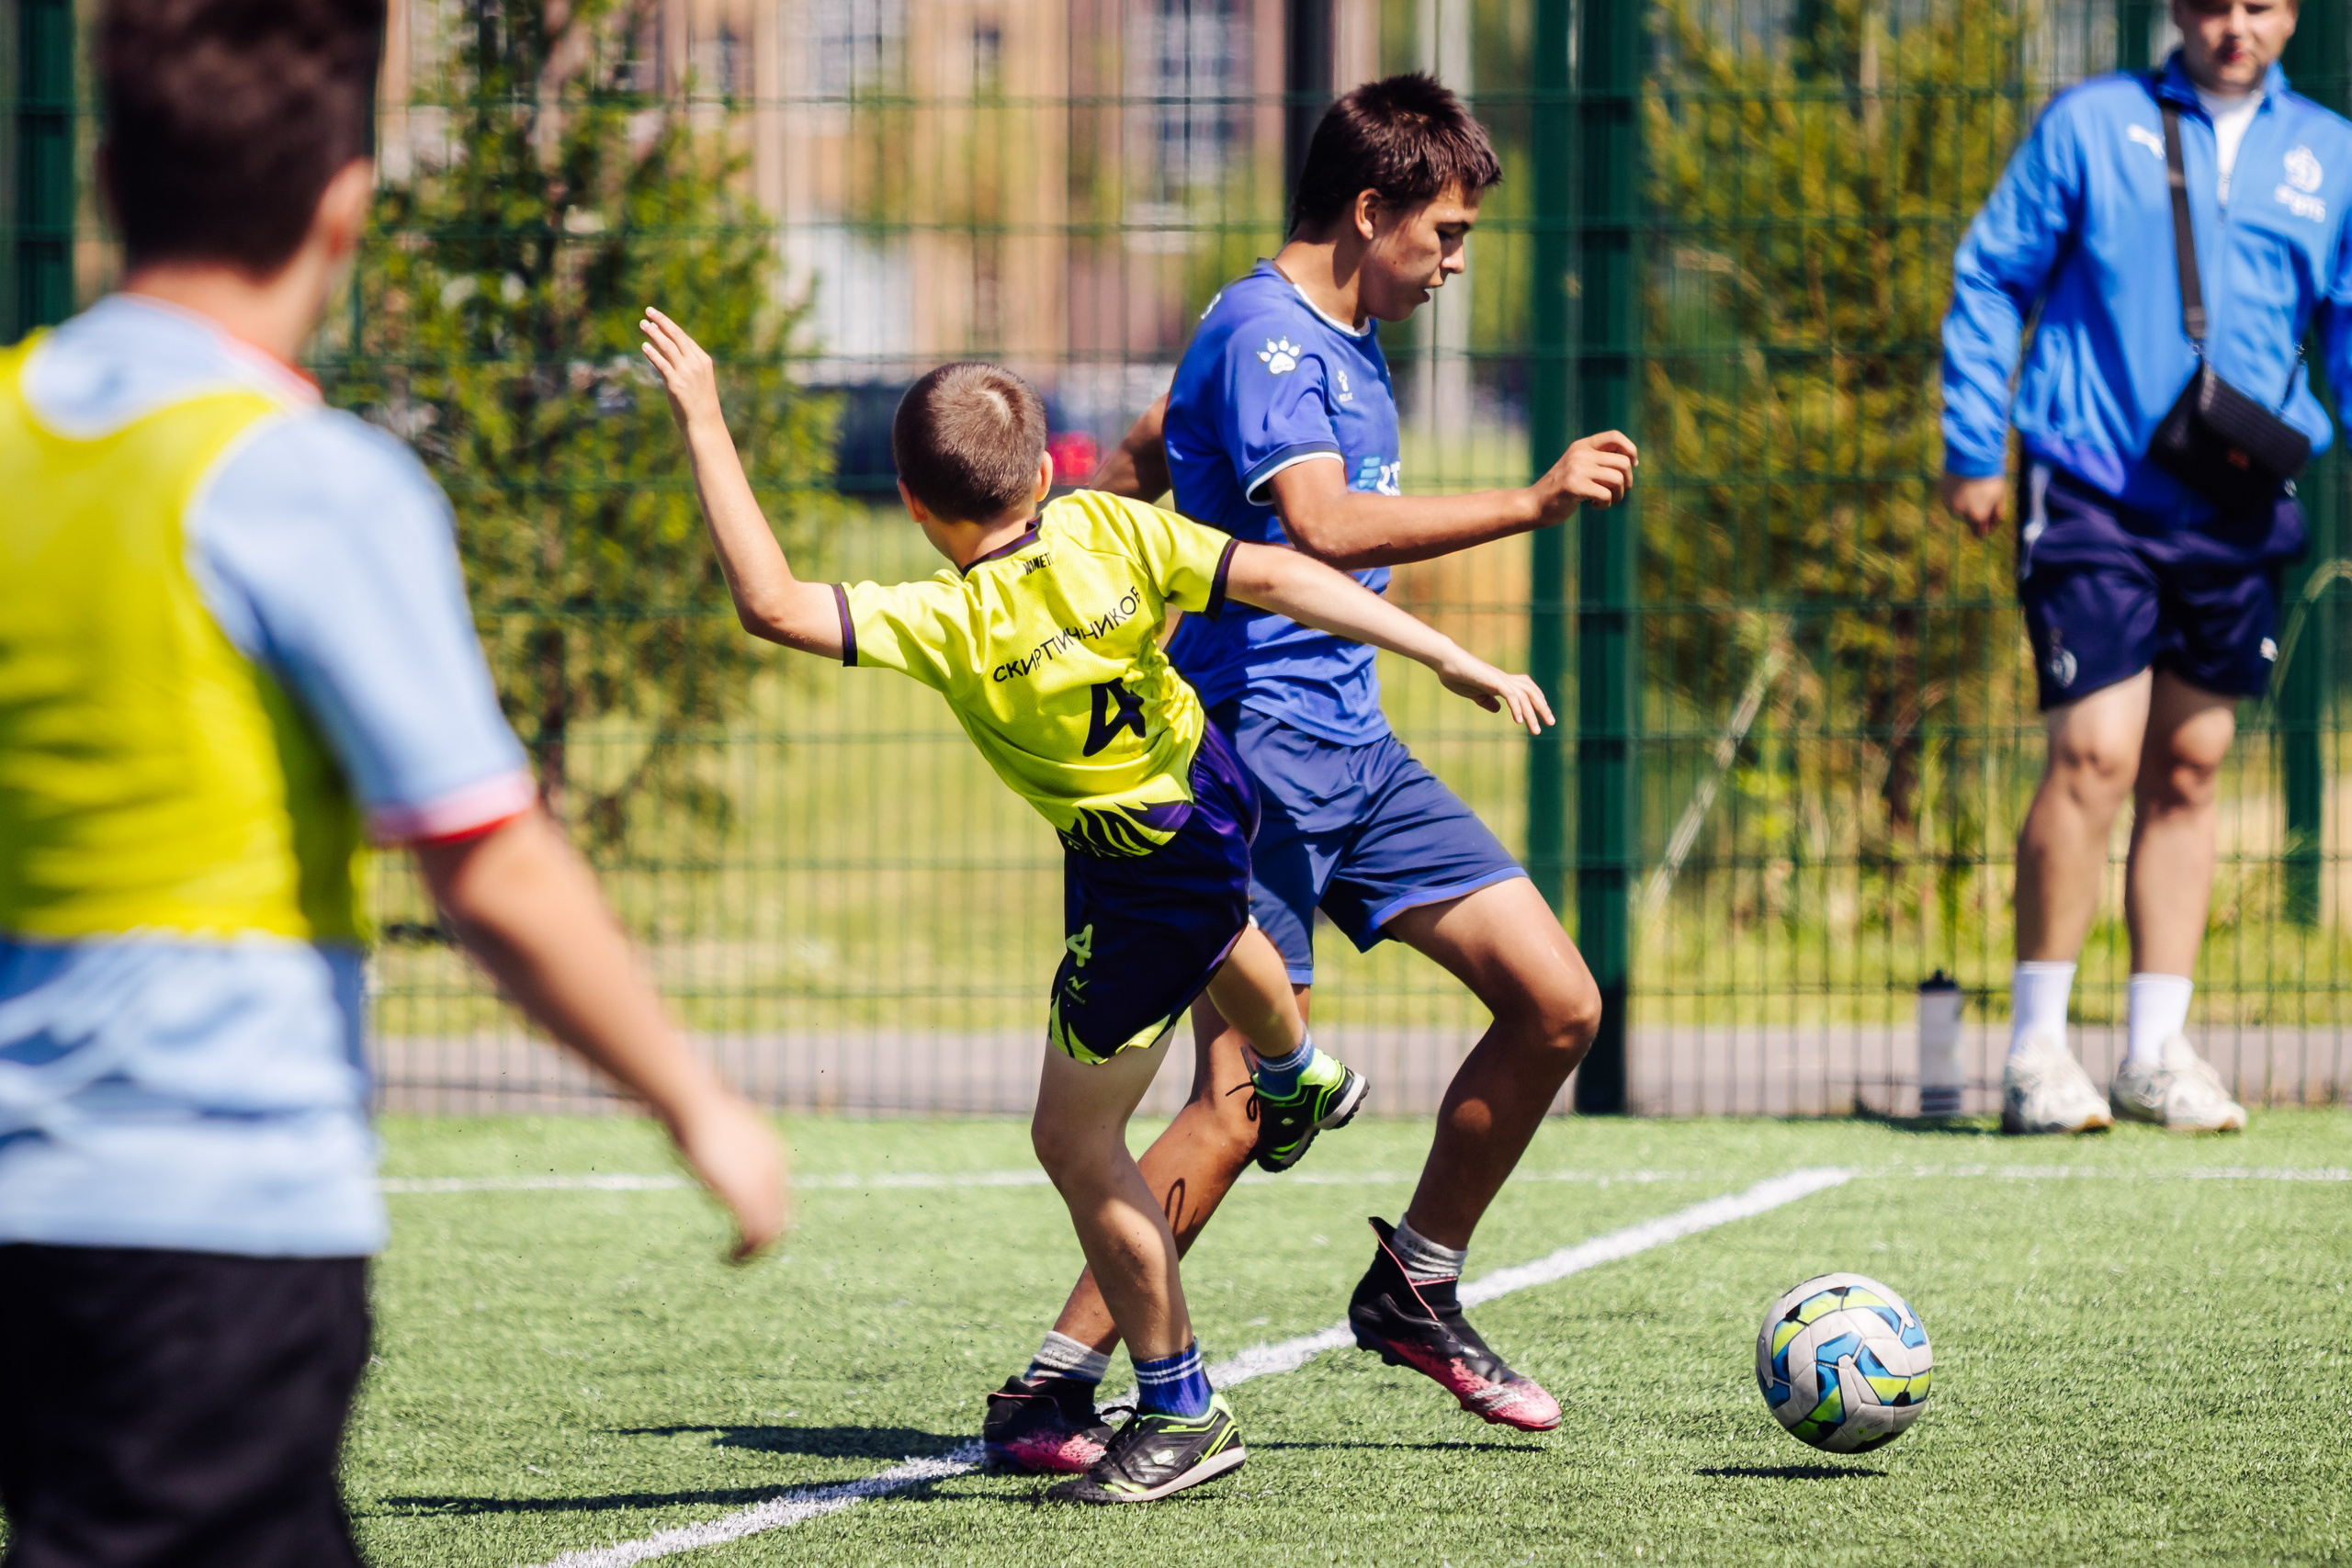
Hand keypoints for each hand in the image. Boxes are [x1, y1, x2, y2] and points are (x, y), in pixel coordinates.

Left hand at [639, 307, 725, 434]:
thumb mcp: (698, 380)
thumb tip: (666, 354)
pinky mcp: (676, 384)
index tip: (657, 318)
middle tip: (648, 311)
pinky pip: (662, 364)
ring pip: (668, 347)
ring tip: (643, 324)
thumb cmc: (700, 403)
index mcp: (703, 361)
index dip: (669, 326)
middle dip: (662, 321)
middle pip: (676, 336)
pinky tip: (644, 346)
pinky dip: (652, 353)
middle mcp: (695, 364)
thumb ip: (686, 366)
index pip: (684, 338)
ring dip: (654, 334)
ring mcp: (686, 373)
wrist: (705, 423)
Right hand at [668, 1090, 790, 1261]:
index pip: (780, 1194)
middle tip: (743, 1252)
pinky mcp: (745, 1197)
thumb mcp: (714, 1122)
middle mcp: (775, 1170)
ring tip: (736, 1260)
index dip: (766, 1214)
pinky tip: (730, 1258)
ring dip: (755, 1250)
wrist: (695, 1104)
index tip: (745, 1227)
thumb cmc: (694, 1107)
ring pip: (771, 1230)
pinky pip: (754, 1234)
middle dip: (765, 1237)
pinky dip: (745, 1252)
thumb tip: (700, 1122)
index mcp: (771, 1153)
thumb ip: (715, 1133)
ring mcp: (762, 1183)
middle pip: (782, 1215)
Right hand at [1436, 648, 1555, 734]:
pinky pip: (1511, 695)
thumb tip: (1498, 710)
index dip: (1536, 701)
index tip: (1542, 716)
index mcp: (1501, 682)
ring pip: (1524, 696)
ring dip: (1533, 713)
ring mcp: (1500, 679)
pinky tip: (1520, 721)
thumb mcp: (1473, 693)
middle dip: (1542, 708)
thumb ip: (1487, 701)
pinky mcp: (1493, 681)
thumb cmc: (1456, 676)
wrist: (1446, 662)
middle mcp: (1505, 679)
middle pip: (1531, 692)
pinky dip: (1517, 708)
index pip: (1526, 689)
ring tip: (1536, 730)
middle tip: (1551, 723)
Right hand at [1532, 431, 1638, 523]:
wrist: (1534, 504)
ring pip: (1618, 479)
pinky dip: (1605, 505)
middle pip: (1623, 462)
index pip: (1615, 436)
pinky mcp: (1575, 486)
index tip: (1631, 465)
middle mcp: (1580, 454)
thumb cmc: (1561, 489)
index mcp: (1581, 446)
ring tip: (1604, 500)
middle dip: (1627, 481)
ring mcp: (1576, 469)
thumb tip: (1632, 461)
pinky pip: (1606, 495)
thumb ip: (1598, 461)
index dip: (1630, 450)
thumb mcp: (1578, 467)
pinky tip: (1593, 506)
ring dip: (1618, 495)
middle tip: (1615, 492)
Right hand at [1941, 472, 2007, 536]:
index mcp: (1976, 515)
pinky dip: (1956, 494)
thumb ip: (1996, 515)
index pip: (1979, 533)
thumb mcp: (1999, 497)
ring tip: (1972, 486)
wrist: (1972, 457)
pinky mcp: (1942, 493)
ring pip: (1959, 509)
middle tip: (1983, 496)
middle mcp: (1960, 513)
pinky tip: (1963, 482)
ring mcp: (1949, 503)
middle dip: (1975, 513)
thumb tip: (1990, 527)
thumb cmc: (1990, 477)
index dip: (1985, 528)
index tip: (1989, 521)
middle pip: (1969, 520)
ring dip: (1965, 502)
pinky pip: (1951, 498)